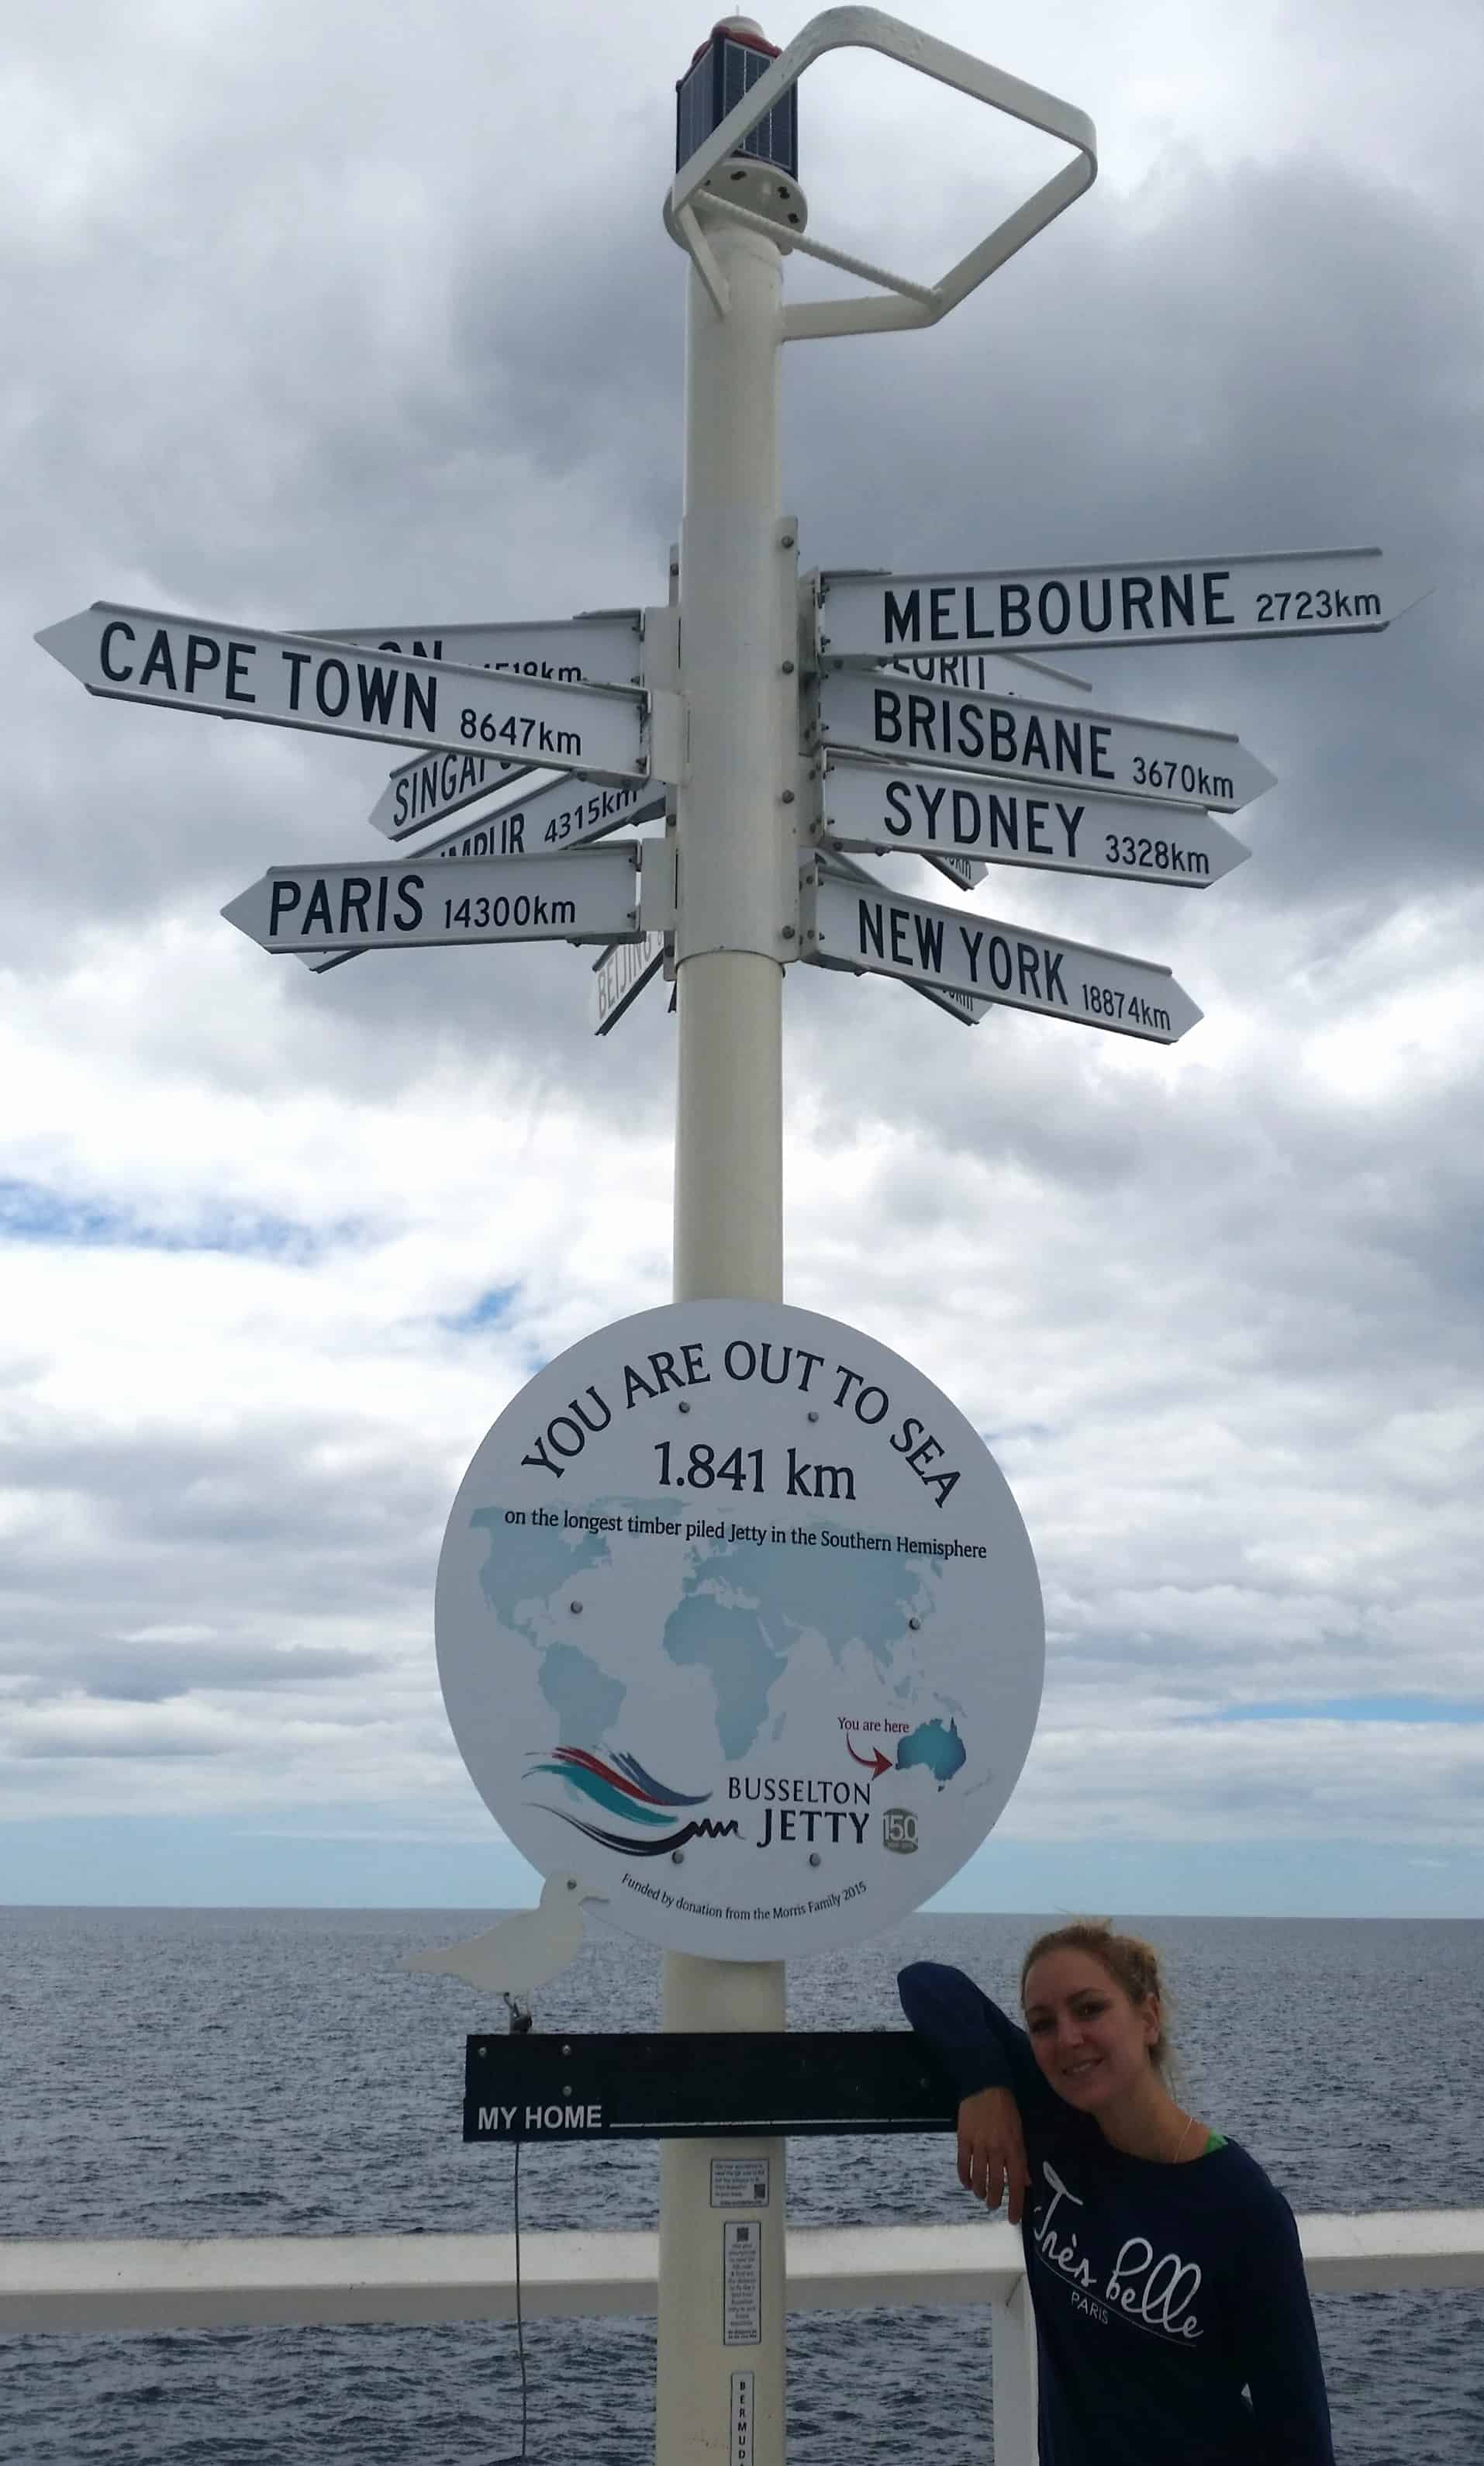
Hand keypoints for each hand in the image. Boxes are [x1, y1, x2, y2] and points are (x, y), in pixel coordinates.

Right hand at [957, 2086, 1028, 2223]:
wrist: (985, 2085)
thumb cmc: (1007, 2108)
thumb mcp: (1020, 2131)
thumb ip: (1021, 2158)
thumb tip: (1025, 2181)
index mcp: (1014, 2148)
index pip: (1016, 2184)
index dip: (1014, 2204)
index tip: (1013, 2219)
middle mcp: (997, 2150)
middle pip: (995, 2184)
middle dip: (994, 2200)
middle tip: (993, 2205)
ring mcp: (978, 2145)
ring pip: (978, 2177)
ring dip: (979, 2191)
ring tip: (980, 2196)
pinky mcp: (963, 2139)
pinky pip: (962, 2164)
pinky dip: (964, 2177)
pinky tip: (967, 2184)